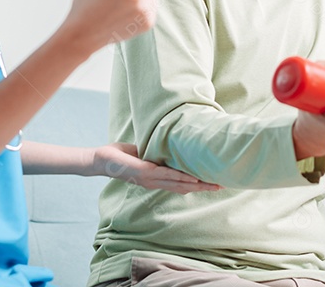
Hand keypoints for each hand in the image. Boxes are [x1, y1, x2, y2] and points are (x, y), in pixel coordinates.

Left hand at [95, 143, 221, 193]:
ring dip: (197, 184)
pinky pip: (166, 175)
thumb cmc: (122, 156)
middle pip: (184, 187)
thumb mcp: (144, 152)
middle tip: (222, 186)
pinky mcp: (145, 173)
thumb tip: (170, 138)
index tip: (215, 183)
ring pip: (178, 183)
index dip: (198, 184)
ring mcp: (151, 179)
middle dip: (203, 187)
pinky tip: (192, 178)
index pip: (181, 184)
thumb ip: (158, 150)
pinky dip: (180, 177)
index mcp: (157, 178)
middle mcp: (156, 182)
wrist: (102, 160)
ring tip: (212, 184)